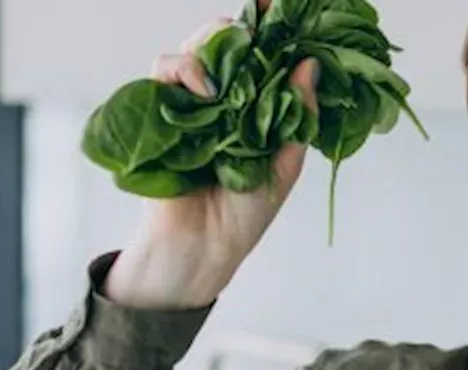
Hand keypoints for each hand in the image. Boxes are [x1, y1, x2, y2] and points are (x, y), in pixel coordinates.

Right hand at [105, 0, 318, 308]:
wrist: (205, 248)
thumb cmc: (245, 213)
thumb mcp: (284, 163)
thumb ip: (297, 115)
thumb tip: (310, 66)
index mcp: (252, 110)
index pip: (260, 62)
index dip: (271, 34)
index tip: (284, 9)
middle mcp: (219, 102)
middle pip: (223, 47)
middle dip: (242, 25)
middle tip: (262, 14)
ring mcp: (187, 106)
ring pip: (192, 51)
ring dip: (213, 43)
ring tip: (234, 48)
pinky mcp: (157, 113)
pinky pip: (164, 74)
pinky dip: (185, 71)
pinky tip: (205, 86)